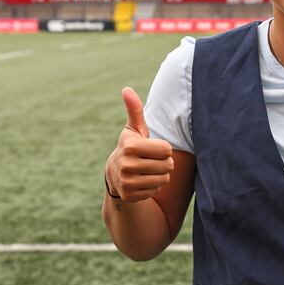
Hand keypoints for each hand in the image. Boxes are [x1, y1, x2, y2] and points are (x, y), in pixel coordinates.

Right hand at [105, 87, 174, 202]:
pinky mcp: (131, 195)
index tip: (152, 149)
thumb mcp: (133, 129)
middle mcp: (127, 165)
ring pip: (164, 178)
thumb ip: (135, 110)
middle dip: (164, 163)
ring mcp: (128, 182)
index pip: (167, 149)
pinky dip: (154, 187)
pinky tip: (143, 181)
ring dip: (161, 175)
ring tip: (148, 170)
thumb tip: (126, 89)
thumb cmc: (131, 147)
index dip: (163, 149)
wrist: (115, 175)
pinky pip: (156, 190)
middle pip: (168, 165)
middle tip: (151, 161)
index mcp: (131, 147)